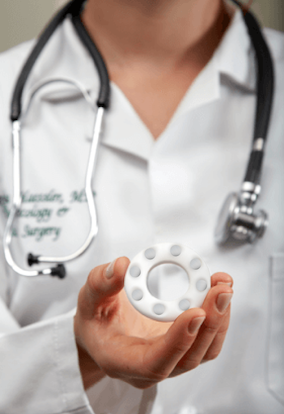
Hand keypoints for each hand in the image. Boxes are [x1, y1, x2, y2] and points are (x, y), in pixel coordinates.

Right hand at [74, 257, 232, 388]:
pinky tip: (218, 290)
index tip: (195, 311)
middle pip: (188, 357)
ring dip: (219, 319)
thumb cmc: (96, 321)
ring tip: (223, 286)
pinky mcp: (183, 346)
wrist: (104, 331)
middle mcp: (151, 366)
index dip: (178, 341)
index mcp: (122, 360)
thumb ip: (101, 283)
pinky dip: (218, 316)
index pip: (155, 362)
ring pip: (204, 350)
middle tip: (219, 290)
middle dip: (210, 323)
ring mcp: (171, 359)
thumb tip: (121, 266)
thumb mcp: (88, 298)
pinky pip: (207, 339)